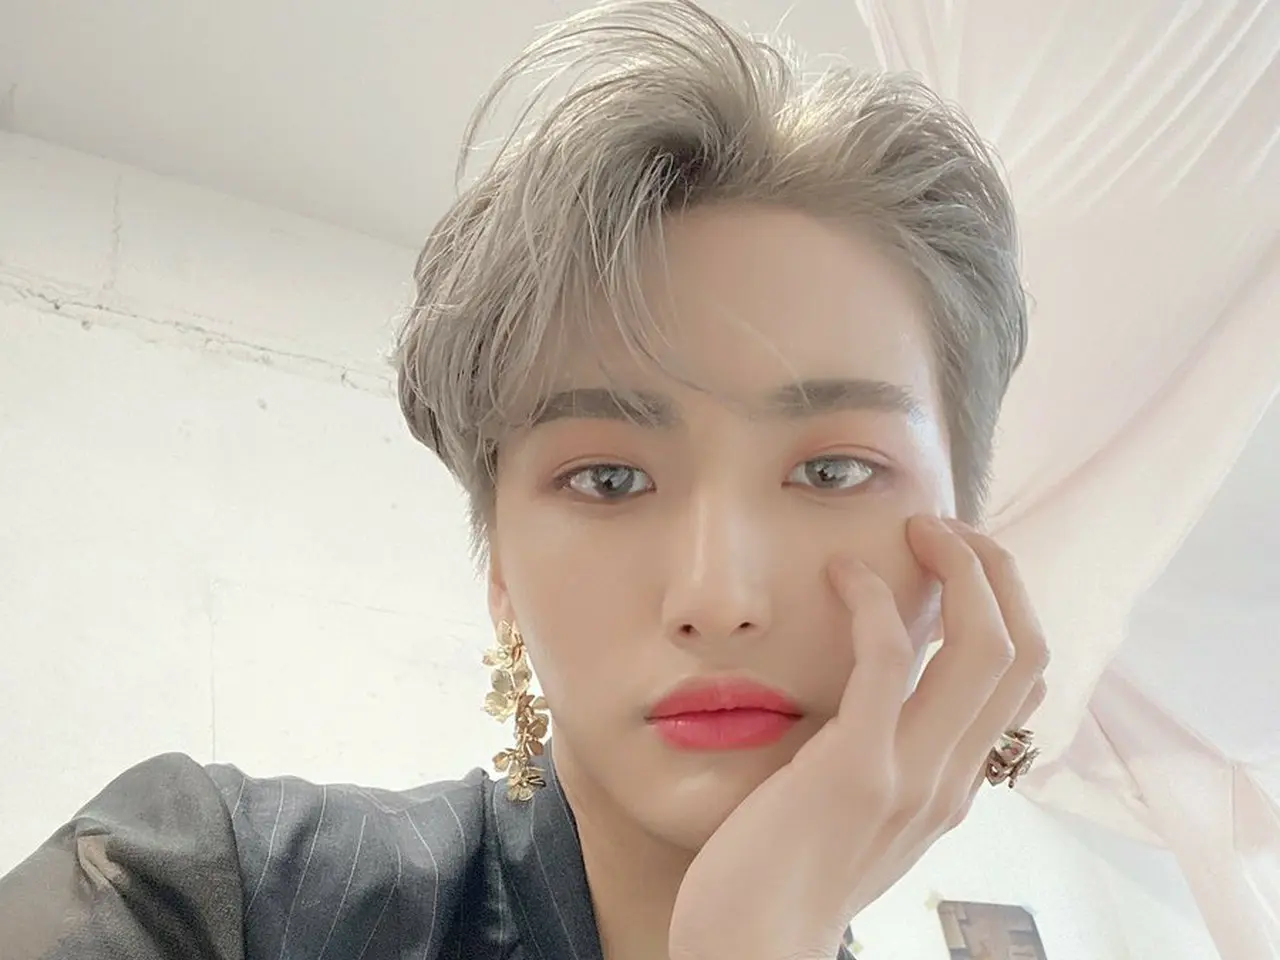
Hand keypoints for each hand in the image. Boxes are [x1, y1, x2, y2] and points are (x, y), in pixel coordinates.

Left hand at [667, 516, 1048, 959]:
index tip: (960, 559)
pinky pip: (886, 658)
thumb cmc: (782, 872)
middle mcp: (952, 779)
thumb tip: (874, 686)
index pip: (1023, 678)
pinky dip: (871, 598)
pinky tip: (839, 572)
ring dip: (958, 567)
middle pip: (1024, 648)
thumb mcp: (857, 810)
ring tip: (917, 527)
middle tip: (945, 525)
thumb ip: (882, 753)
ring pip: (984, 646)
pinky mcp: (857, 767)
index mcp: (954, 784)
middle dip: (996, 569)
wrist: (750, 945)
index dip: (1007, 603)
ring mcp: (913, 774)